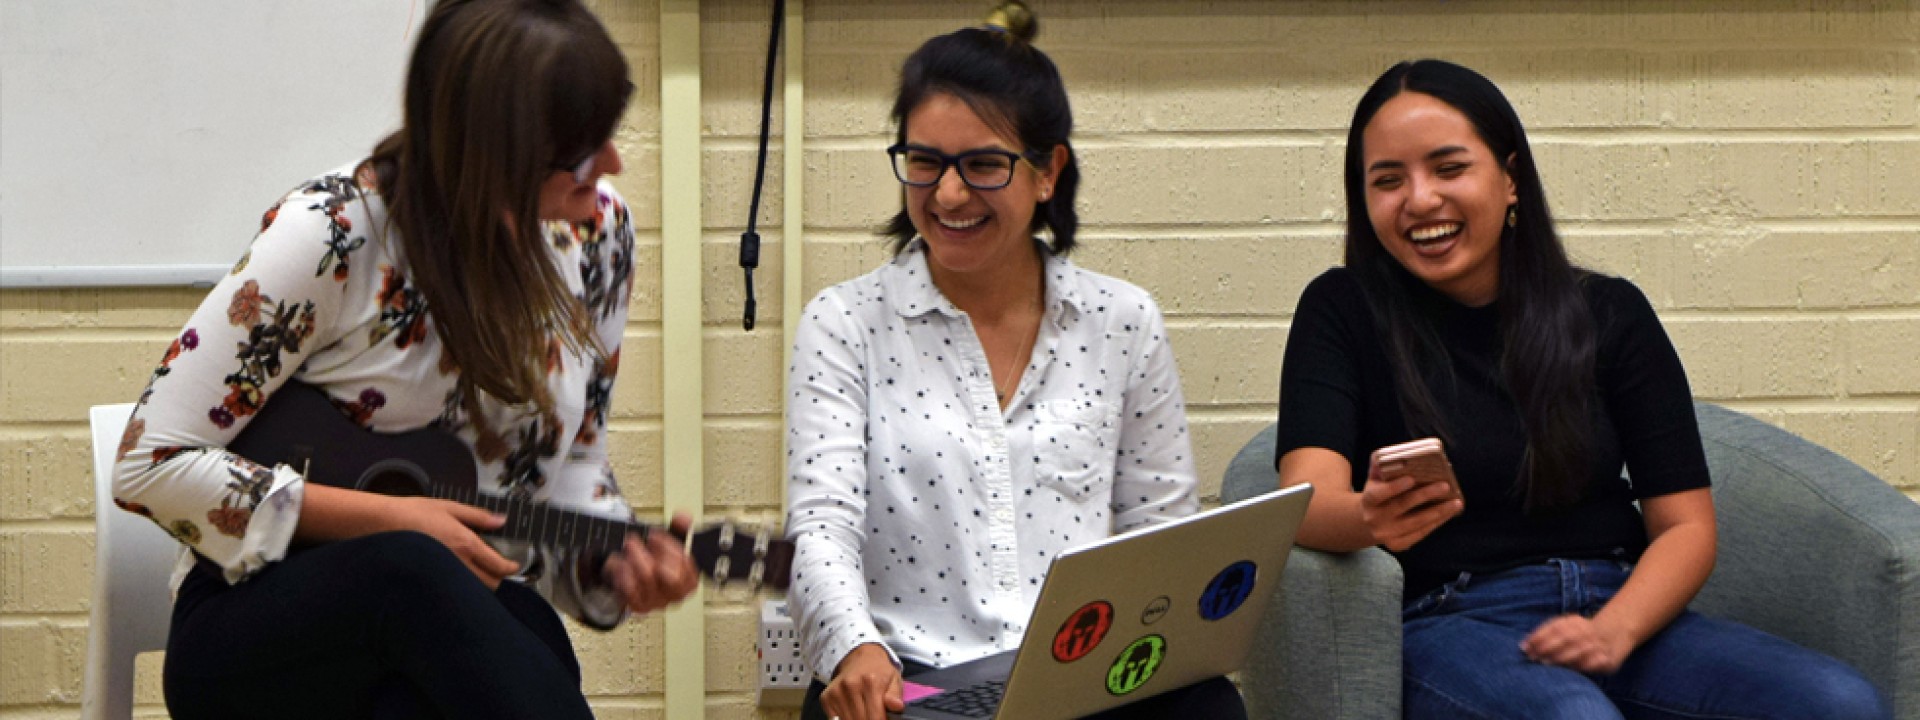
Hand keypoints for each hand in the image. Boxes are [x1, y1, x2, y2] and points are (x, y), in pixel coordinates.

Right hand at [384, 497, 520, 588]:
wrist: (381, 524)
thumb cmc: (412, 513)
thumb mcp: (450, 507)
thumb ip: (479, 516)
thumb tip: (501, 520)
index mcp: (465, 544)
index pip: (498, 565)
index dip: (511, 568)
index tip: (514, 565)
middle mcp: (457, 563)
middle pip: (490, 583)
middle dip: (498, 578)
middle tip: (498, 568)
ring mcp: (443, 574)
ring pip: (472, 590)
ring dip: (481, 584)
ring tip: (478, 571)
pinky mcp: (430, 580)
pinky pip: (453, 590)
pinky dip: (461, 587)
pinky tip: (458, 576)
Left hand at [601, 512, 700, 613]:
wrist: (633, 578)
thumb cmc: (654, 561)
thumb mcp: (668, 544)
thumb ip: (678, 529)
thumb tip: (684, 517)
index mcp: (689, 580)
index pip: (687, 565)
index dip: (670, 547)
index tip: (654, 535)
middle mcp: (676, 594)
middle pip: (673, 579)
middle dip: (655, 555)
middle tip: (635, 541)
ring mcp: (658, 602)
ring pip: (648, 579)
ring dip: (634, 558)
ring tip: (627, 547)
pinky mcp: (639, 606)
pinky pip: (630, 590)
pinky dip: (623, 573)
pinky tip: (620, 563)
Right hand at [822, 643, 903, 719]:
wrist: (858, 657)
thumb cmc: (880, 671)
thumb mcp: (894, 679)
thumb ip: (895, 695)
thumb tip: (897, 707)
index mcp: (871, 682)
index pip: (875, 718)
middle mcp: (851, 686)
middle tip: (874, 716)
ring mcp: (836, 692)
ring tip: (866, 714)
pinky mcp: (826, 697)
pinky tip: (853, 713)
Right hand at [1359, 455, 1463, 551]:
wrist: (1366, 523)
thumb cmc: (1377, 494)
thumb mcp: (1373, 480)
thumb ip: (1381, 466)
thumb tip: (1399, 454)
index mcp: (1368, 501)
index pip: (1378, 494)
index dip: (1394, 487)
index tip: (1411, 479)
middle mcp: (1375, 519)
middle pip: (1402, 506)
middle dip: (1425, 495)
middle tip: (1445, 486)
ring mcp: (1387, 534)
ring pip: (1416, 523)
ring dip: (1438, 512)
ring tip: (1456, 502)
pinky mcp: (1398, 544)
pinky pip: (1420, 533)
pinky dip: (1436, 523)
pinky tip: (1449, 514)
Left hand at [1521, 614, 1635, 674]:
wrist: (1617, 633)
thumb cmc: (1581, 635)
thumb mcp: (1567, 628)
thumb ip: (1547, 635)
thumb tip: (1523, 645)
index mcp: (1574, 621)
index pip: (1555, 627)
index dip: (1539, 636)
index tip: (1525, 647)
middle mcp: (1587, 630)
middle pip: (1566, 637)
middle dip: (1547, 647)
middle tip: (1533, 657)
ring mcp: (1599, 644)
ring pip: (1579, 650)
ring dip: (1561, 657)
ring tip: (1546, 664)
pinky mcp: (1608, 659)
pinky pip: (1594, 662)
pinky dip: (1582, 665)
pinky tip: (1570, 670)